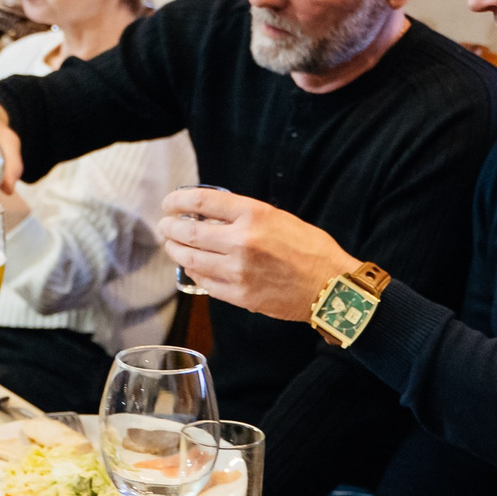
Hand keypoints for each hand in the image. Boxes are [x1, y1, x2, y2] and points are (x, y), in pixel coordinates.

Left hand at [158, 190, 351, 320]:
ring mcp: (238, 270)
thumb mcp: (278, 217)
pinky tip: (192, 266)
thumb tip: (208, 215)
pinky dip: (193, 272)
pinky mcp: (239, 295)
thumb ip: (243, 215)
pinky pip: (204, 282)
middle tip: (165, 225)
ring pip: (191, 258)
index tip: (169, 203)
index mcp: (254, 214)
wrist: (331, 286)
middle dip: (170, 227)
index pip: (201, 202)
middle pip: (188, 232)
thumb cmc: (309, 248)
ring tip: (172, 244)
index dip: (177, 201)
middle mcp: (242, 240)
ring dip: (175, 250)